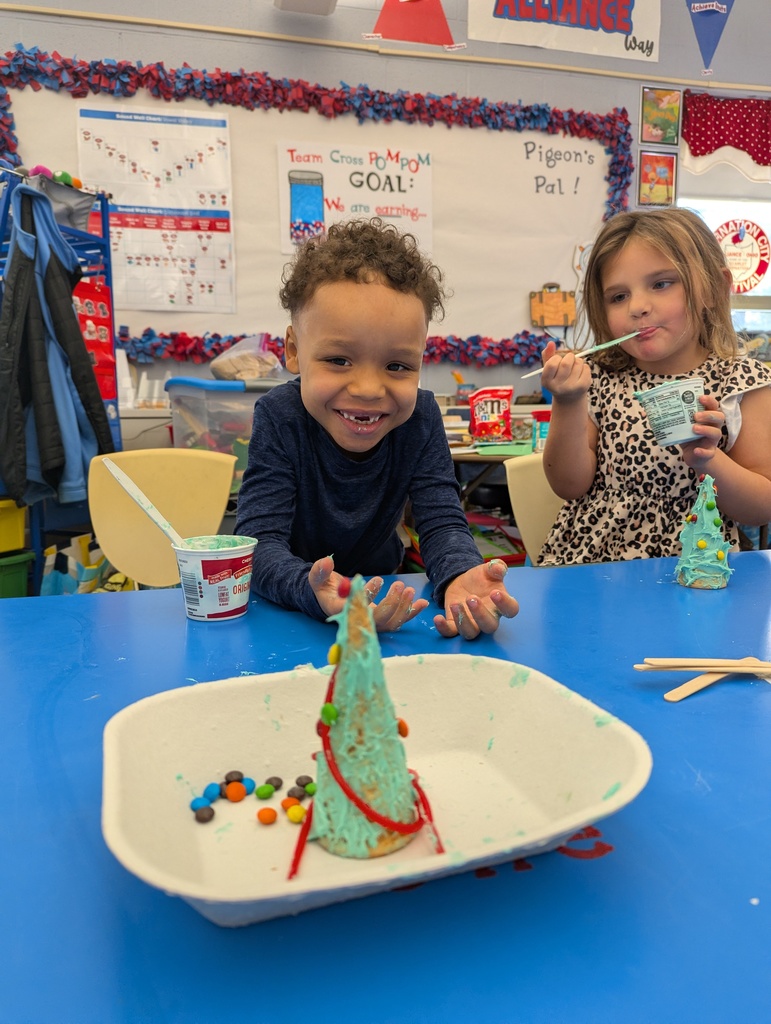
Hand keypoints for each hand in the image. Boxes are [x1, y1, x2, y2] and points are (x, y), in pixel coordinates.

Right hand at [309, 556, 428, 630]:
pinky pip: (399, 620)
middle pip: (378, 621)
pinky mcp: (382, 620)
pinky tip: (423, 602)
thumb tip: (326, 561)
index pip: (356, 610)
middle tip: (399, 585)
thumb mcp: (318, 578)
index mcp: (341, 612)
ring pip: (391, 623)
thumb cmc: (324, 588)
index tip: (377, 579)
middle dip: (391, 605)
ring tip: (409, 589)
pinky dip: (412, 612)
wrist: (331, 598)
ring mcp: (372, 623)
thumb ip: (320, 571)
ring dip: (403, 608)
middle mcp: (358, 621)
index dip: (369, 597)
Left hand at [434, 559, 519, 639]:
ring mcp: (471, 623)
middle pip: (490, 626)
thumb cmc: (480, 578)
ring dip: (463, 621)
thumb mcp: (488, 570)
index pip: (510, 610)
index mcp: (500, 605)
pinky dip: (443, 628)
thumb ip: (496, 567)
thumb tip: (499, 569)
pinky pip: (450, 633)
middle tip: (471, 598)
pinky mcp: (454, 624)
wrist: (462, 581)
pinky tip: (438, 618)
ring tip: (455, 604)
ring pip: (471, 633)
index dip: (505, 604)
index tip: (495, 592)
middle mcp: (488, 618)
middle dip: (480, 614)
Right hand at [540, 340, 591, 401]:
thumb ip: (548, 355)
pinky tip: (580, 372)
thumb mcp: (550, 369)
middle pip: (566, 363)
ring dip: (577, 361)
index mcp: (546, 382)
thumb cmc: (558, 378)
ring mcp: (571, 388)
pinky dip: (584, 366)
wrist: (569, 398)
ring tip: (575, 367)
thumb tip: (550, 343)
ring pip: (578, 363)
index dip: (556, 358)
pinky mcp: (583, 386)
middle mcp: (558, 387)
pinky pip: (586, 368)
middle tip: (569, 359)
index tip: (557, 360)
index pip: (551, 364)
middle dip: (569, 356)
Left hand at [680, 395, 724, 470]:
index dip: (709, 400)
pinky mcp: (709, 453)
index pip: (713, 406)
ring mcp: (712, 441)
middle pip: (719, 417)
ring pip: (716, 433)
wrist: (693, 455)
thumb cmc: (688, 436)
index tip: (699, 398)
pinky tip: (696, 450)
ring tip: (694, 428)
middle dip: (708, 415)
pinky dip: (703, 451)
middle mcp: (713, 427)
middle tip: (695, 415)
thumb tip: (651, 412)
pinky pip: (709, 452)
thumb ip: (673, 418)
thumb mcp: (682, 425)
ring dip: (706, 430)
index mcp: (708, 418)